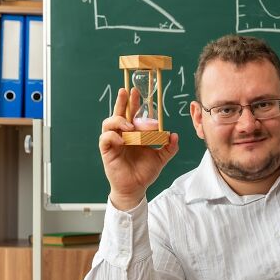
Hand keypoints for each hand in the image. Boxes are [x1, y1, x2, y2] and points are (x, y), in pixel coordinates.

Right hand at [99, 87, 178, 210]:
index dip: (134, 102)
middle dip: (122, 101)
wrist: (137, 188)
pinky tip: (122, 141)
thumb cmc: (144, 172)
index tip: (138, 91)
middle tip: (126, 91)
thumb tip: (174, 135)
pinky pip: (105, 138)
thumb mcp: (161, 158)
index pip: (132, 114)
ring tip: (130, 126)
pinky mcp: (107, 151)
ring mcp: (113, 142)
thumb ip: (169, 147)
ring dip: (119, 120)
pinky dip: (113, 136)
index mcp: (133, 134)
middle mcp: (122, 135)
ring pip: (109, 123)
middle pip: (119, 113)